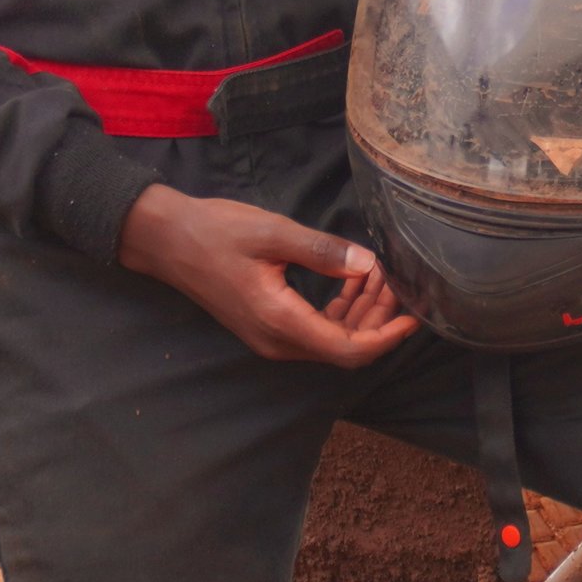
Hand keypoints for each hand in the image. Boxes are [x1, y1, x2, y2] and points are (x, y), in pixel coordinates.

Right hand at [118, 184, 419, 367]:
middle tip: (398, 280)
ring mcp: (270, 337)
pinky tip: (352, 281)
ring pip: (331, 340)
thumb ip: (321, 251)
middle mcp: (277, 341)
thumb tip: (367, 265)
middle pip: (344, 348)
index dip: (386, 338)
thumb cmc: (216, 232)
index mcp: (280, 322)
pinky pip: (314, 330)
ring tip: (380, 275)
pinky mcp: (267, 325)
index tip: (415, 315)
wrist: (166, 240)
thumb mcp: (272, 233)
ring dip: (361, 313)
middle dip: (378, 319)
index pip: (347, 349)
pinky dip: (340, 310)